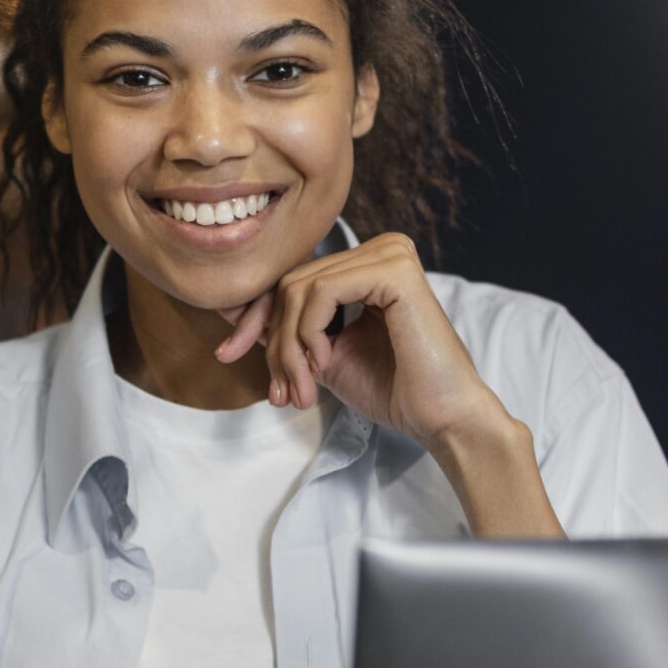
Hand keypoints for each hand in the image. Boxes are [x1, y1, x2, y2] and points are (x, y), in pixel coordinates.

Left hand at [215, 232, 562, 537]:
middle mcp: (379, 249)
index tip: (227, 352)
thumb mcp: (322, 356)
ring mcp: (389, 253)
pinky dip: (309, 333)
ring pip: (299, 288)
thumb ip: (285, 330)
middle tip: (280, 392)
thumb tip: (227, 308)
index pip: (291, 278)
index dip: (255, 316)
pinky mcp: (394, 269)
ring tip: (302, 390)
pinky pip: (322, 291)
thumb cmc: (393, 391)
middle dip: (271, 341)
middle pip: (290, 282)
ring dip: (289, 347)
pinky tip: (324, 362)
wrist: (440, 419)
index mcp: (366, 265)